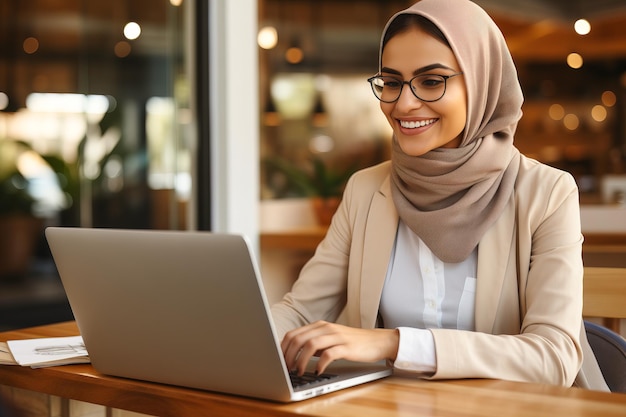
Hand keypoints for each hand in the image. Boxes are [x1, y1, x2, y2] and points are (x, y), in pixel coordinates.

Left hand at [281, 321, 398, 375]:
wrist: (376, 341)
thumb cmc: (351, 342)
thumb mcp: (329, 340)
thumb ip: (313, 343)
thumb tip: (292, 354)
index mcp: (319, 326)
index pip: (293, 334)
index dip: (283, 348)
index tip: (278, 361)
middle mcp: (325, 328)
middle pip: (298, 339)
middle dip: (288, 356)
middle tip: (287, 369)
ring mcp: (336, 336)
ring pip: (310, 345)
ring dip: (301, 361)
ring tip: (299, 372)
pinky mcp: (347, 346)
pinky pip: (328, 354)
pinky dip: (320, 364)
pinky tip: (318, 371)